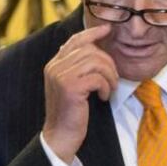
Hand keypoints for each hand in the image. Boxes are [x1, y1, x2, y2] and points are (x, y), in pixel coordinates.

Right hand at [42, 24, 118, 163]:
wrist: (60, 136)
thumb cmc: (70, 113)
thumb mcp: (71, 86)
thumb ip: (76, 67)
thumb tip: (90, 46)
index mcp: (53, 65)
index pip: (74, 40)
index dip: (92, 32)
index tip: (107, 29)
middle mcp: (54, 67)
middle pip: (90, 50)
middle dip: (108, 62)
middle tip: (113, 79)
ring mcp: (61, 76)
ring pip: (96, 61)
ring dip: (110, 75)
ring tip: (110, 89)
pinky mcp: (71, 87)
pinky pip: (98, 77)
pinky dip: (106, 87)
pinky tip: (104, 97)